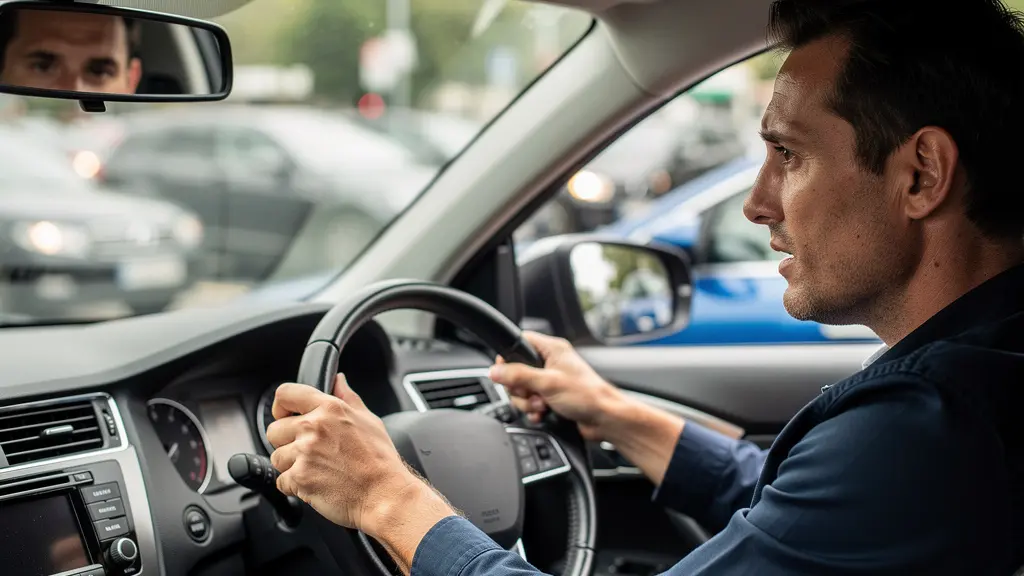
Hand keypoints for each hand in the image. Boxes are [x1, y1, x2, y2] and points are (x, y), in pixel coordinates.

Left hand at [266, 376, 453, 539]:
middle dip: (286, 442)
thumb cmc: (380, 461)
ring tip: (316, 469)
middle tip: (308, 451)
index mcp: (330, 408)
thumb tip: (338, 380)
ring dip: (291, 465)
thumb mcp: (369, 420)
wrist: (385, 494)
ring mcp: (304, 453)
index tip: (285, 416)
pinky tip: (316, 483)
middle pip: (274, 430)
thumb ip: (347, 397)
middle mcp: (313, 427)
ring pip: (276, 457)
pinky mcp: (299, 478)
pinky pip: (281, 481)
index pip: (286, 394)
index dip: (281, 406)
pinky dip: (295, 486)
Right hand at [489, 331, 623, 440]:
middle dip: (520, 388)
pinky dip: (533, 410)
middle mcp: (551, 363)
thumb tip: (496, 371)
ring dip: (527, 402)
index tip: (506, 372)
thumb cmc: (588, 395)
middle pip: (516, 370)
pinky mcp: (551, 398)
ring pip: (522, 390)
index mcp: (552, 350)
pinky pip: (531, 402)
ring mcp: (550, 381)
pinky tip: (542, 414)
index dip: (509, 356)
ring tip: (542, 405)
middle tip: (531, 393)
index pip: (521, 342)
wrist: (604, 419)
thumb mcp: (548, 383)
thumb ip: (519, 375)